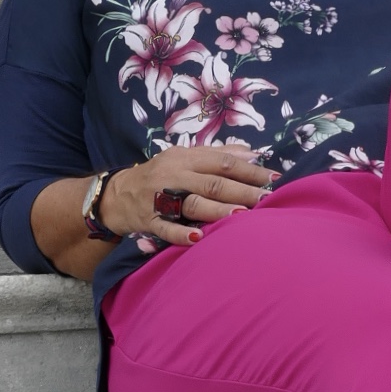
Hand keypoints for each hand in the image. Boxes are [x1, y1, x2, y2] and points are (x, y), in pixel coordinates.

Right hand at [100, 147, 276, 247]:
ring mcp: (160, 199)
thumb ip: (216, 155)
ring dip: (219, 210)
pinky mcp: (148, 220)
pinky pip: (166, 228)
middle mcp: (174, 176)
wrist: (116, 194)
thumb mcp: (184, 158)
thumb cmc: (160, 175)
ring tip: (242, 216)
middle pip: (213, 183)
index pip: (222, 162)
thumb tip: (253, 153)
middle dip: (242, 191)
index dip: (249, 170)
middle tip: (266, 199)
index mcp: (185, 158)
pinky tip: (199, 239)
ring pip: (193, 203)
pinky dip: (182, 234)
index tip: (274, 178)